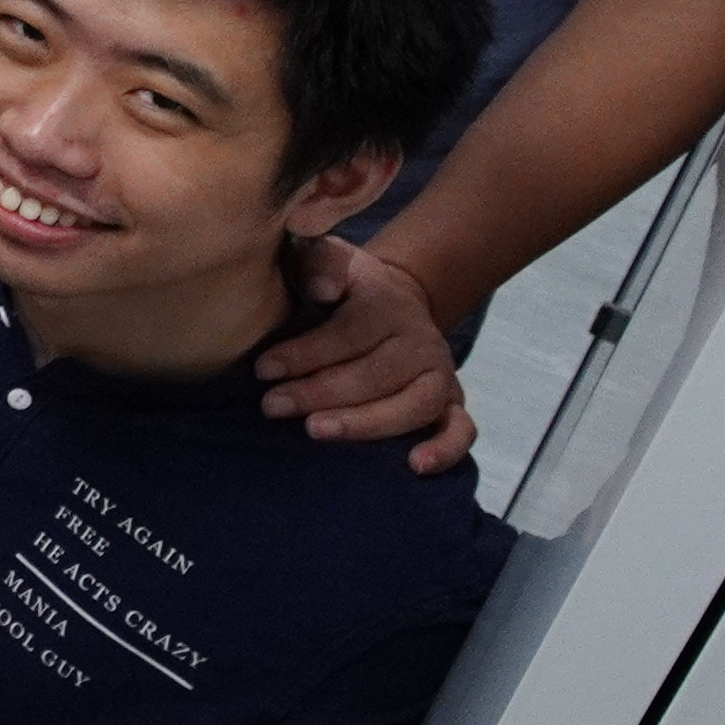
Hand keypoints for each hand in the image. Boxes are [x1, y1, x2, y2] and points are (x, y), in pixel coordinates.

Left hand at [255, 230, 473, 469]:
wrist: (392, 298)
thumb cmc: (344, 286)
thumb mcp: (325, 258)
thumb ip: (318, 263)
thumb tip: (323, 290)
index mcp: (387, 303)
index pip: (349, 333)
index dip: (306, 353)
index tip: (264, 370)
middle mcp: (420, 340)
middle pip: (376, 373)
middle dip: (320, 393)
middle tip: (273, 406)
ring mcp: (439, 374)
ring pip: (413, 405)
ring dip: (365, 422)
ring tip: (316, 430)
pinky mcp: (451, 402)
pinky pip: (460, 430)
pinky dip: (445, 450)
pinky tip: (415, 466)